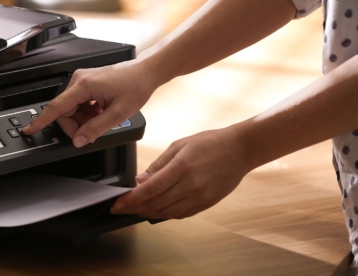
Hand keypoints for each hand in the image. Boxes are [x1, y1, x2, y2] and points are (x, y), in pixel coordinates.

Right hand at [22, 58, 157, 146]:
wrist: (145, 72)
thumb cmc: (135, 86)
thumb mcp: (118, 113)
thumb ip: (95, 129)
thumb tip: (78, 140)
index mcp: (84, 85)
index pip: (56, 107)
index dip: (41, 121)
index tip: (29, 130)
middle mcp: (79, 80)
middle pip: (63, 111)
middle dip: (75, 125)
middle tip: (92, 131)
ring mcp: (82, 80)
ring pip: (71, 109)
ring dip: (83, 119)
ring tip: (102, 118)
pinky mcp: (86, 83)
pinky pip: (78, 104)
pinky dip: (87, 113)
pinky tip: (100, 112)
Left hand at [110, 127, 250, 219]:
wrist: (240, 149)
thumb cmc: (210, 142)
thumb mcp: (179, 145)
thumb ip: (158, 164)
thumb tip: (141, 180)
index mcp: (181, 167)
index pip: (149, 190)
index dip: (130, 200)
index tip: (117, 204)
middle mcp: (190, 185)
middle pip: (155, 205)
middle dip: (134, 209)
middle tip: (121, 209)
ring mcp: (200, 197)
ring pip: (167, 213)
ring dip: (148, 214)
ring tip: (135, 210)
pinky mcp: (207, 204)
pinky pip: (181, 214)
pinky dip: (166, 215)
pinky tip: (156, 210)